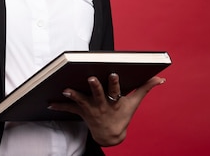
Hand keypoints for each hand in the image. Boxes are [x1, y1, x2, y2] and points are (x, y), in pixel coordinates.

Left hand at [48, 73, 165, 146]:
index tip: (113, 73)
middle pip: (98, 95)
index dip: (114, 82)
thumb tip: (161, 79)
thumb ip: (145, 88)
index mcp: (115, 102)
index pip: (116, 90)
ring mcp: (91, 109)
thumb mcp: (134, 103)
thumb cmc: (122, 115)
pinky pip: (69, 109)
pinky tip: (49, 103)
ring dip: (73, 96)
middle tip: (90, 78)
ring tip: (66, 90)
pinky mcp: (81, 112)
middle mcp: (102, 105)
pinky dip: (59, 105)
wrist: (110, 135)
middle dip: (95, 87)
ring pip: (82, 101)